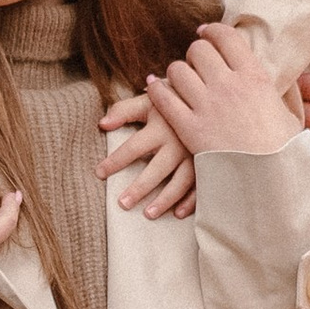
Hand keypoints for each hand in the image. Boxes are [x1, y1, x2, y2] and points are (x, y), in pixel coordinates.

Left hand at [98, 90, 197, 221]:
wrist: (210, 94)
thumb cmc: (173, 98)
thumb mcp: (148, 99)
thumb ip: (123, 110)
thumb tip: (102, 123)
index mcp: (160, 127)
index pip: (132, 148)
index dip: (114, 162)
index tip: (99, 173)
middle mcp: (178, 143)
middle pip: (156, 170)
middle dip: (139, 188)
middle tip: (122, 204)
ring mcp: (195, 154)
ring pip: (179, 182)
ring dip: (164, 200)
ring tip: (148, 214)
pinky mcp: (209, 161)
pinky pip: (201, 185)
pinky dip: (191, 201)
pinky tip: (178, 214)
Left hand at [149, 21, 296, 159]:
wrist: (272, 183)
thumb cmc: (286, 153)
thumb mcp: (289, 115)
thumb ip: (277, 95)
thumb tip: (276, 85)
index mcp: (256, 77)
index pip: (227, 37)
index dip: (213, 31)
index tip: (206, 32)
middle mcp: (229, 85)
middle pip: (198, 50)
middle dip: (194, 53)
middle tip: (195, 62)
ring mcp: (207, 106)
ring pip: (177, 70)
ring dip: (176, 72)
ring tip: (180, 79)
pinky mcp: (189, 128)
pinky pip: (163, 98)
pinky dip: (156, 90)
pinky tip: (155, 88)